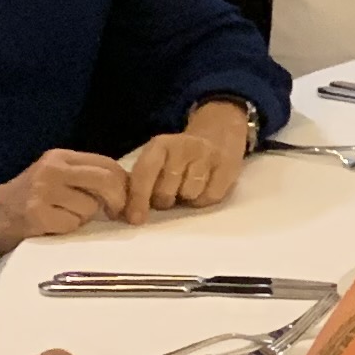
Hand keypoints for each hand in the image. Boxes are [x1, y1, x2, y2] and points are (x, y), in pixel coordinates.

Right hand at [0, 148, 127, 251]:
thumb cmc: (32, 198)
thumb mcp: (57, 177)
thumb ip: (86, 177)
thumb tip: (130, 187)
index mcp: (60, 156)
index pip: (107, 163)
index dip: (124, 183)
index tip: (127, 199)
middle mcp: (52, 169)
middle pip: (105, 180)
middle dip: (117, 200)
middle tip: (115, 214)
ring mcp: (43, 191)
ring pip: (89, 206)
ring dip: (84, 217)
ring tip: (65, 216)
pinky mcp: (37, 214)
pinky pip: (72, 223)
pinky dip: (68, 229)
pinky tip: (53, 226)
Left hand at [117, 100, 255, 218]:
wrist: (218, 135)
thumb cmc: (179, 157)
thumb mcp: (157, 159)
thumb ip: (141, 180)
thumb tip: (126, 211)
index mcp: (160, 145)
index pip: (145, 173)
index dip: (138, 198)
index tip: (135, 219)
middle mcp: (183, 147)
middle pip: (166, 190)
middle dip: (164, 199)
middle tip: (169, 194)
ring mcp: (207, 155)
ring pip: (190, 194)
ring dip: (186, 198)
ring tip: (188, 187)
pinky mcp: (227, 166)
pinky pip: (210, 197)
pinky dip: (204, 199)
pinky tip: (204, 188)